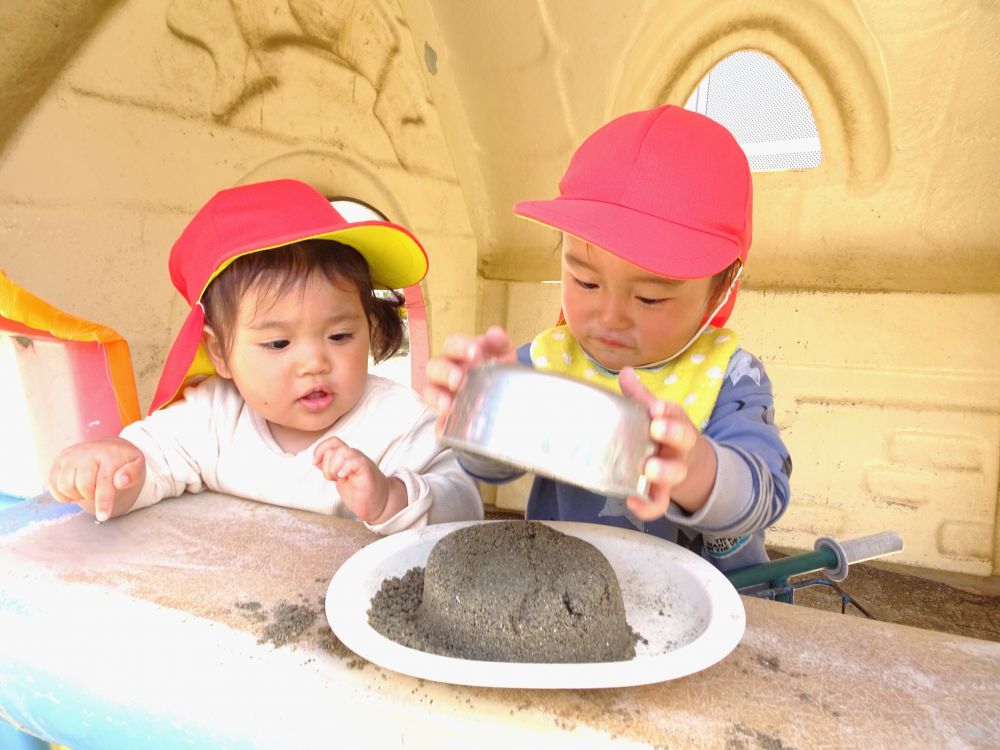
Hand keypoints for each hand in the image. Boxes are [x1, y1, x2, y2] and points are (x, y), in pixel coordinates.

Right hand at [48, 438, 145, 521]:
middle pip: (82, 486)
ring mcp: (70, 455)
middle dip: (91, 495)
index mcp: (108, 454)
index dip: (103, 501)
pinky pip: (53, 485)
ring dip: (76, 494)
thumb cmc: (124, 461)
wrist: (109, 447)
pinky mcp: (59, 460)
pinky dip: (63, 493)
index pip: (104, 481)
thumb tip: (120, 481)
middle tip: (98, 491)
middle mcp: (86, 452)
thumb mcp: (137, 465)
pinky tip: (75, 488)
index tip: (103, 516)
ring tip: (88, 488)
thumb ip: (133, 474)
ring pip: (64, 486)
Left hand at [313, 437, 405, 523]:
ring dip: (334, 468)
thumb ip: (329, 467)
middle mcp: (354, 456)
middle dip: (326, 466)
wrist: (378, 503)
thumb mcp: (339, 477)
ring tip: (340, 478)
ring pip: (341, 453)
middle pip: (333, 449)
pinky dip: (345, 468)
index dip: (320, 449)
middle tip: (334, 478)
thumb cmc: (359, 491)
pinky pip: (355, 461)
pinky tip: (344, 477)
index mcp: (346, 456)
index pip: (332, 442)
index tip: (315, 464)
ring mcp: (361, 461)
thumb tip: (315, 460)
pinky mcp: (367, 471)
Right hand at [423, 325, 515, 430]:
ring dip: (437, 397)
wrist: (510, 400)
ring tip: (449, 405)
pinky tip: (445, 427)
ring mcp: (444, 394)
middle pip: (434, 367)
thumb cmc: (499, 373)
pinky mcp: (447, 418)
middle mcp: (447, 372)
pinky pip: (437, 423)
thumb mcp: (504, 356)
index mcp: (460, 355)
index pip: (451, 345)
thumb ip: (500, 343)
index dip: (459, 347)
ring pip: (428, 392)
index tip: (475, 353)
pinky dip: (440, 425)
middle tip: (459, 381)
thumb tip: (493, 333)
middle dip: (445, 372)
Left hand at [618, 368, 716, 520]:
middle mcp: (678, 445)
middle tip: (656, 429)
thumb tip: (625, 372)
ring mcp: (673, 470)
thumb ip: (639, 397)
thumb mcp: (654, 414)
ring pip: (675, 472)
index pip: (676, 413)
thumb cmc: (662, 433)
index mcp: (674, 422)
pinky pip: (660, 502)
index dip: (667, 411)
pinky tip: (632, 503)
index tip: (656, 408)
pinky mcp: (664, 491)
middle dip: (672, 433)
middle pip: (684, 439)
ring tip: (648, 469)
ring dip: (664, 470)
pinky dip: (648, 507)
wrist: (686, 463)